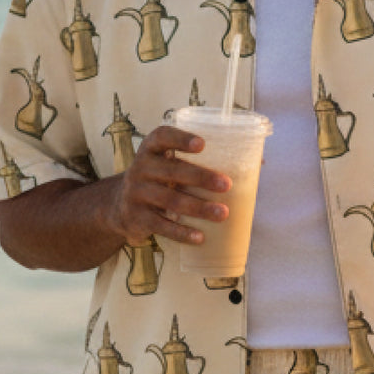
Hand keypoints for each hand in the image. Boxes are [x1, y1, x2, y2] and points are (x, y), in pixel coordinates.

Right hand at [104, 126, 228, 245]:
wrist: (119, 205)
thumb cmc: (157, 179)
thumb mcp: (166, 164)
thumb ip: (195, 161)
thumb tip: (254, 162)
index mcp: (151, 149)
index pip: (162, 137)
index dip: (180, 139)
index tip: (202, 144)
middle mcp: (141, 168)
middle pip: (172, 171)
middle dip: (201, 178)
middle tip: (227, 184)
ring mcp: (137, 194)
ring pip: (171, 200)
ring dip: (199, 208)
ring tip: (222, 213)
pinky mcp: (137, 218)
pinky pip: (162, 226)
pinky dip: (182, 233)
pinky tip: (200, 237)